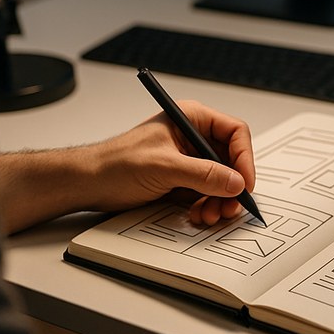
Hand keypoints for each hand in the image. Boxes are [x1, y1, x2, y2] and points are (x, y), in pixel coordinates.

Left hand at [81, 100, 255, 224]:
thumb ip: (202, 174)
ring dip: (220, 200)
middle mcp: (193, 137)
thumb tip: (235, 182)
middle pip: (231, 160)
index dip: (244, 158)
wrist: (89, 184)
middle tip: (230, 206)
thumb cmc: (115, 163)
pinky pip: (206, 194)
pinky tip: (197, 215)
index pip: (234, 132)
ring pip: (221, 181)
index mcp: (191, 119)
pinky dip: (207, 206)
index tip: (244, 183)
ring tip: (210, 214)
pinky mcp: (181, 180)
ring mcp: (188, 160)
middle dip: (232, 186)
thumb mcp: (163, 166)